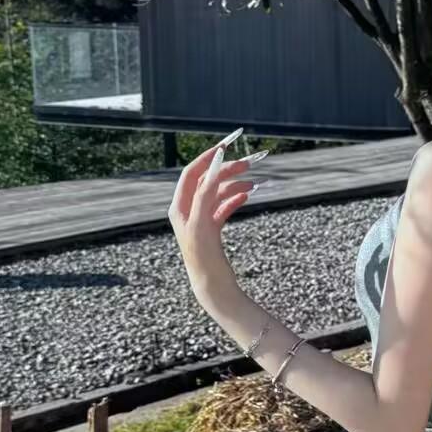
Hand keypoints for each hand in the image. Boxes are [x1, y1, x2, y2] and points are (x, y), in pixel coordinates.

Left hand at [168, 135, 256, 301]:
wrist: (211, 286)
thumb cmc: (203, 257)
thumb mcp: (203, 223)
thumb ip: (205, 195)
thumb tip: (213, 169)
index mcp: (179, 207)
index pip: (192, 173)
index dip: (208, 158)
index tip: (226, 146)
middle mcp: (187, 211)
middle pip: (206, 181)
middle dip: (226, 171)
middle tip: (248, 164)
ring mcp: (199, 220)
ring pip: (217, 194)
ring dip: (233, 185)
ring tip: (252, 183)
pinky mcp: (211, 230)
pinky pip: (223, 207)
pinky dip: (234, 199)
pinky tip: (246, 196)